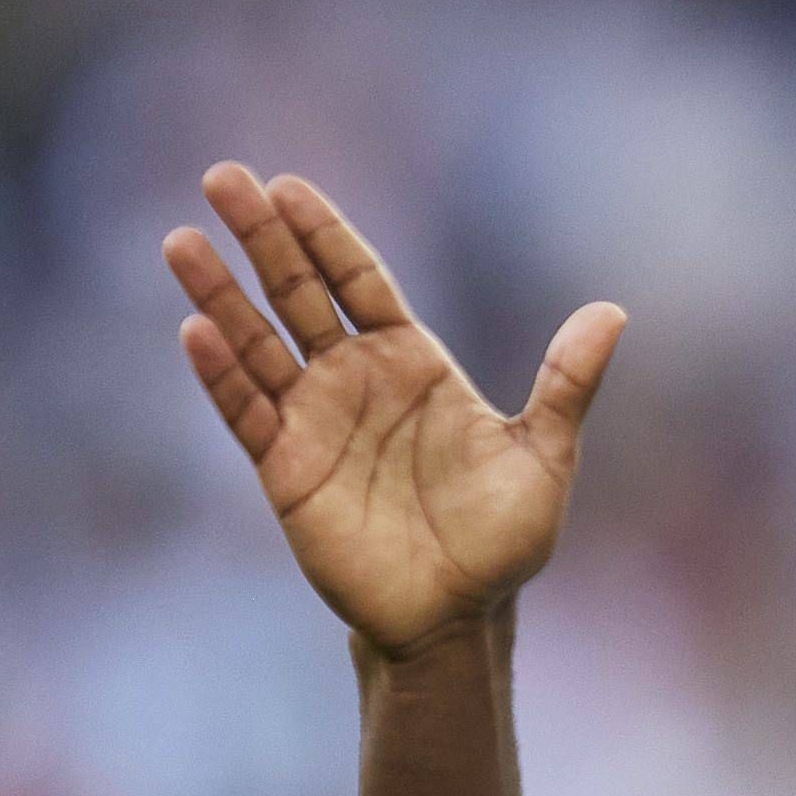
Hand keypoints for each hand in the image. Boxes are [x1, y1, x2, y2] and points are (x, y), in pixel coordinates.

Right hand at [164, 165, 625, 656]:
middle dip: (263, 238)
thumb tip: (614, 312)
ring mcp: (315, 421)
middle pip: (299, 294)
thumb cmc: (503, 537)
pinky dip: (222, 375)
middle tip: (223, 179)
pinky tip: (198, 331)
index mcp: (413, 363)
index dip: (326, 235)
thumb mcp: (545, 455)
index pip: (361, 281)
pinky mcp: (286, 468)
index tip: (289, 185)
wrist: (458, 615)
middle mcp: (355, 380)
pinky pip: (248, 412)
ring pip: (258, 344)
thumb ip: (567, 383)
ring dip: (220, 296)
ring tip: (181, 241)